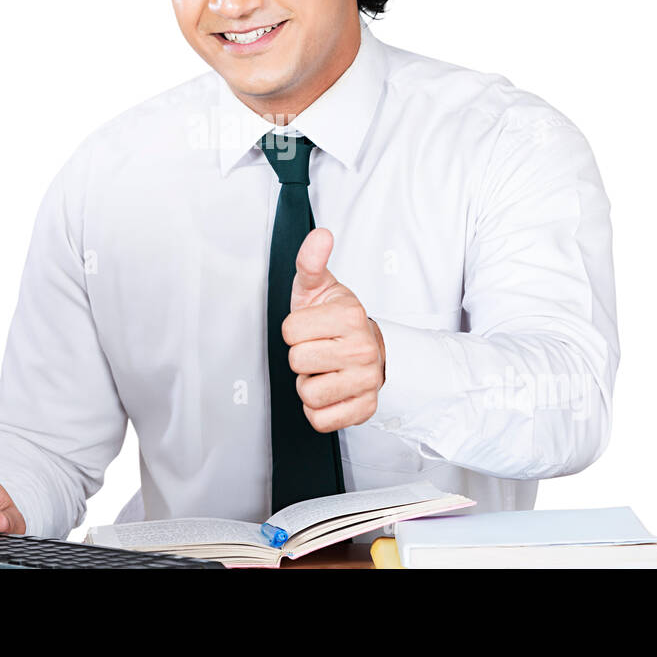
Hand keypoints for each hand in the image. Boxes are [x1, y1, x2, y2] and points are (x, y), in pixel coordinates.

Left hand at [282, 227, 386, 432]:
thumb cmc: (336, 318)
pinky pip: (321, 420)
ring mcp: (366, 381)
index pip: (289, 332)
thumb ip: (312, 261)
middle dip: (301, 357)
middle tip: (319, 348)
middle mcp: (362, 349)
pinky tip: (331, 390)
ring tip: (324, 369)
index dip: (293, 331)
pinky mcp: (365, 408)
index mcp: (349, 315)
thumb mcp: (319, 286)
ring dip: (309, 385)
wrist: (368, 346)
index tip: (311, 327)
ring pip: (308, 394)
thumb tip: (320, 236)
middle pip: (297, 362)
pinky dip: (319, 410)